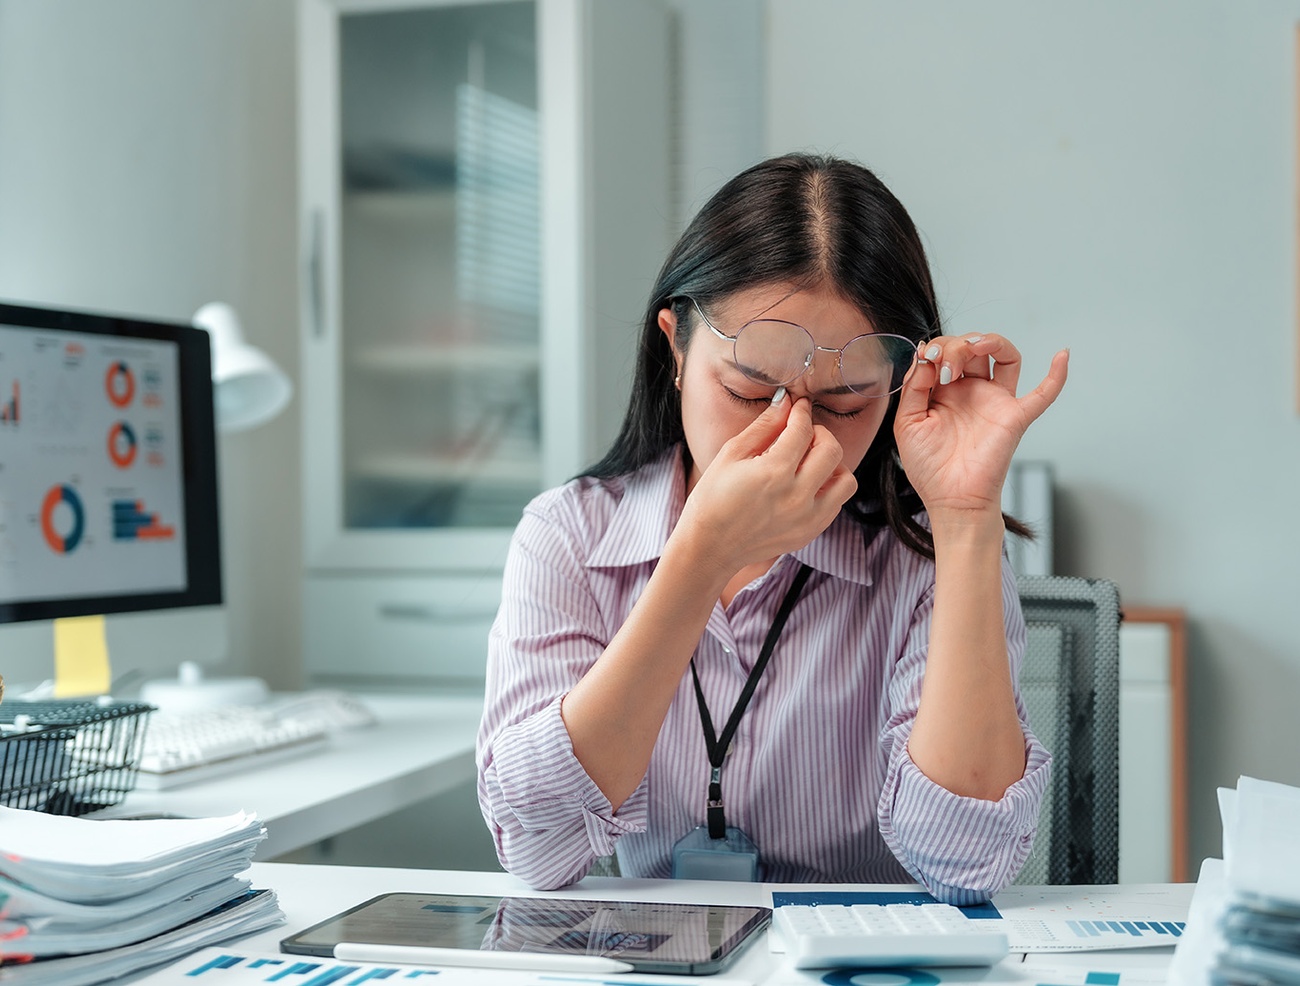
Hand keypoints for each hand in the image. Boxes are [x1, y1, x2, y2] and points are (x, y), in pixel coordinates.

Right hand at [678, 394, 856, 574]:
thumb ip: (764, 426)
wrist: (709, 546)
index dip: (801, 412)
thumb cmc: (712, 499)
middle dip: (818, 433)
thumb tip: (786, 401)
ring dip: (831, 464)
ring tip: (808, 463)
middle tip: (801, 434)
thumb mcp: (731, 454)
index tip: (798, 407)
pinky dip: (828, 488)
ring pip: (846, 479)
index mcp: (774, 473)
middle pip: (832, 449)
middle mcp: (797, 497)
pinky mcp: (810, 532)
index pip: (803, 430)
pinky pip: (837, 503)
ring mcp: (807, 518)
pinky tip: (805, 485)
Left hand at [894, 334, 1067, 524]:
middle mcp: (971, 391)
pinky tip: (1062, 355)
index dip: (935, 348)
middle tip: (945, 366)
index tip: (925, 359)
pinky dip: (1057, 374)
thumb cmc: (929, 467)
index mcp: (944, 391)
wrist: (951, 501)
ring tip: (974, 348)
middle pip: (972, 348)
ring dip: (991, 341)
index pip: (944, 352)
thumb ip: (913, 387)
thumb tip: (924, 353)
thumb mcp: (908, 422)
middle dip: (956, 346)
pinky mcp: (1015, 417)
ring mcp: (995, 402)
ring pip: (1005, 356)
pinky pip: (1044, 393)